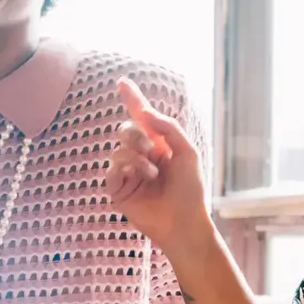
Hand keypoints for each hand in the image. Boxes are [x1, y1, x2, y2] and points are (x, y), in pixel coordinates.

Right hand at [106, 79, 208, 261]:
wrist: (183, 222)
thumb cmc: (190, 190)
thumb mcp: (187, 152)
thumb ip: (168, 128)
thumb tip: (146, 111)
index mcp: (159, 145)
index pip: (142, 118)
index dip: (132, 99)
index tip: (122, 81)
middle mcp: (141, 156)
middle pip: (126, 129)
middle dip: (136, 134)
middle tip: (150, 148)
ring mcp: (128, 172)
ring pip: (119, 148)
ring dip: (137, 157)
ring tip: (152, 174)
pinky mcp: (118, 188)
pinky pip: (113, 167)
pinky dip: (128, 167)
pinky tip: (142, 178)